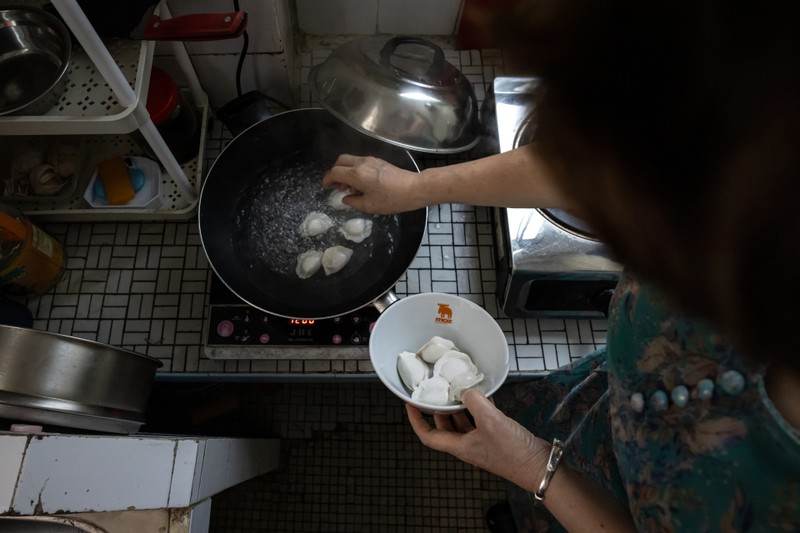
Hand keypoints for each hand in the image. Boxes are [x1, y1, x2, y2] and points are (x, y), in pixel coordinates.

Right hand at [322, 154, 423, 213]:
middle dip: (334, 172)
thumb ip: (353, 201)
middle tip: (336, 186)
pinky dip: (354, 170)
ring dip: (345, 171)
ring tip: (349, 188)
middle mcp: (362, 163)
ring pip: (350, 160)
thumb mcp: (370, 206)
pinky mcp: (378, 161)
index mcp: (357, 174)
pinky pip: (360, 162)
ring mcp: (371, 160)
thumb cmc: (392, 199)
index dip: (327, 180)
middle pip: (340, 161)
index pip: (334, 172)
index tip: (325, 187)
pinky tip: (360, 184)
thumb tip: (345, 198)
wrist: (414, 188)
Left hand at [406, 389, 549, 490]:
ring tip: (459, 386)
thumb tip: (465, 389)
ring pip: (463, 420)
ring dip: (460, 404)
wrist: (540, 465)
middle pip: (444, 425)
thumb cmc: (513, 452)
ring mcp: (482, 440)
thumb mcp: (490, 421)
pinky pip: (481, 418)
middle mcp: (467, 444)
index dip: (416, 420)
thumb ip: (474, 402)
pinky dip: (479, 405)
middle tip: (437, 389)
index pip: (428, 436)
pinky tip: (484, 392)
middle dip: (439, 407)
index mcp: (459, 446)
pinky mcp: (496, 436)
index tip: (410, 404)